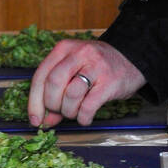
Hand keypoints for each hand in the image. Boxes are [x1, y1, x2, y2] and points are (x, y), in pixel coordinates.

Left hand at [27, 39, 145, 126]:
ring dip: (68, 112)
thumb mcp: (74, 69)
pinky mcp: (110, 82)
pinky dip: (83, 117)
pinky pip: (88, 106)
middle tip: (59, 113)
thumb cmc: (98, 66)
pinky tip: (85, 117)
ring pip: (70, 95)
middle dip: (52, 105)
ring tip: (75, 112)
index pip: (41, 76)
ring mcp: (96, 67)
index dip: (34, 101)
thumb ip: (57, 91)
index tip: (35, 119)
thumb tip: (44, 119)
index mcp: (64, 48)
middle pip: (53, 83)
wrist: (133, 58)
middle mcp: (79, 53)